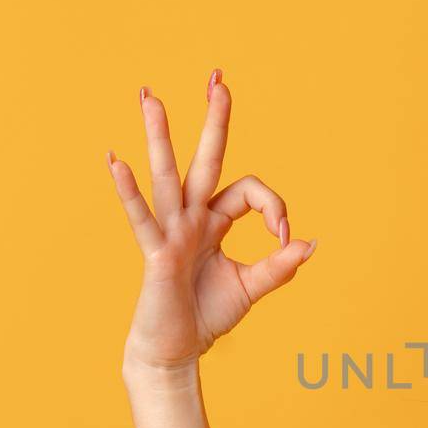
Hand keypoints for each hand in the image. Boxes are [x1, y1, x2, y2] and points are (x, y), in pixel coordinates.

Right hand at [107, 71, 315, 375]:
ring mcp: (171, 231)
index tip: (286, 236)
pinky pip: (143, 217)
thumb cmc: (207, 315)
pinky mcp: (156, 252)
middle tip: (218, 77)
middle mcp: (192, 217)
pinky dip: (129, 191)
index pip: (250, 192)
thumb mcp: (251, 287)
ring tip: (150, 95)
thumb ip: (279, 266)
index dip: (274, 207)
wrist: (176, 350)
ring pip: (168, 174)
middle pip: (206, 158)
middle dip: (214, 119)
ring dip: (160, 134)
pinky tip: (116, 161)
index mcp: (215, 220)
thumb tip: (311, 243)